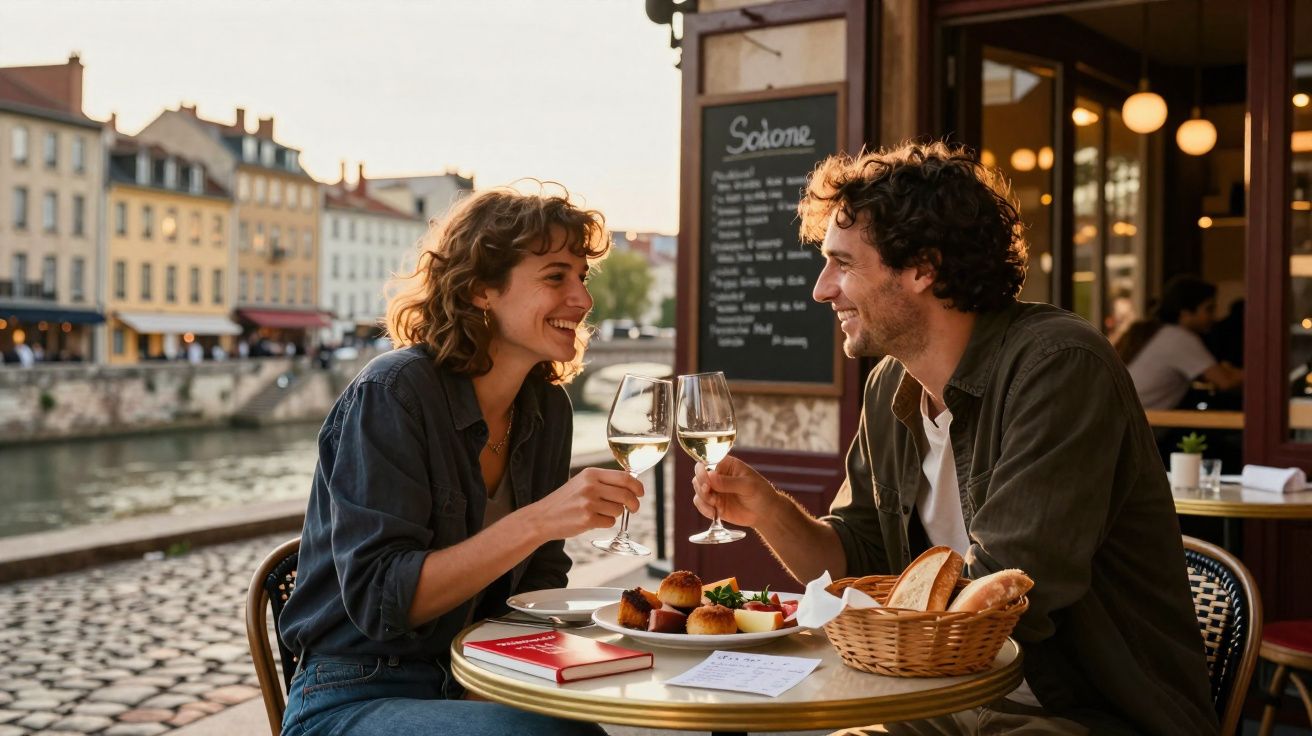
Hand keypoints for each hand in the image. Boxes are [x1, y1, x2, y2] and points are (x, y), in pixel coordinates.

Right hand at [526, 467, 643, 540]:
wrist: (543, 517)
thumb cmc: (566, 501)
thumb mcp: (583, 482)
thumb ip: (604, 482)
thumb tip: (632, 486)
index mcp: (591, 473)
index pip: (624, 477)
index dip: (637, 486)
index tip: (641, 493)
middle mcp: (590, 486)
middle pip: (626, 494)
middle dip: (634, 504)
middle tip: (633, 508)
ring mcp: (588, 503)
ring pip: (619, 510)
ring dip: (614, 514)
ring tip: (599, 513)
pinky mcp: (587, 519)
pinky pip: (610, 523)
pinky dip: (606, 523)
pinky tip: (592, 521)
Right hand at [692, 455, 779, 527]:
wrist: (766, 513)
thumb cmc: (761, 493)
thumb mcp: (748, 486)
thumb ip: (729, 482)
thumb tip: (710, 476)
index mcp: (726, 464)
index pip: (707, 462)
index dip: (702, 471)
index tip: (707, 483)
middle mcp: (717, 476)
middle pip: (698, 476)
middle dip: (701, 487)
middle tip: (711, 495)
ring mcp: (714, 490)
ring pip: (698, 491)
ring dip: (703, 498)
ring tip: (715, 505)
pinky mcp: (713, 503)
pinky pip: (700, 504)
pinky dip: (703, 509)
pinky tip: (714, 513)